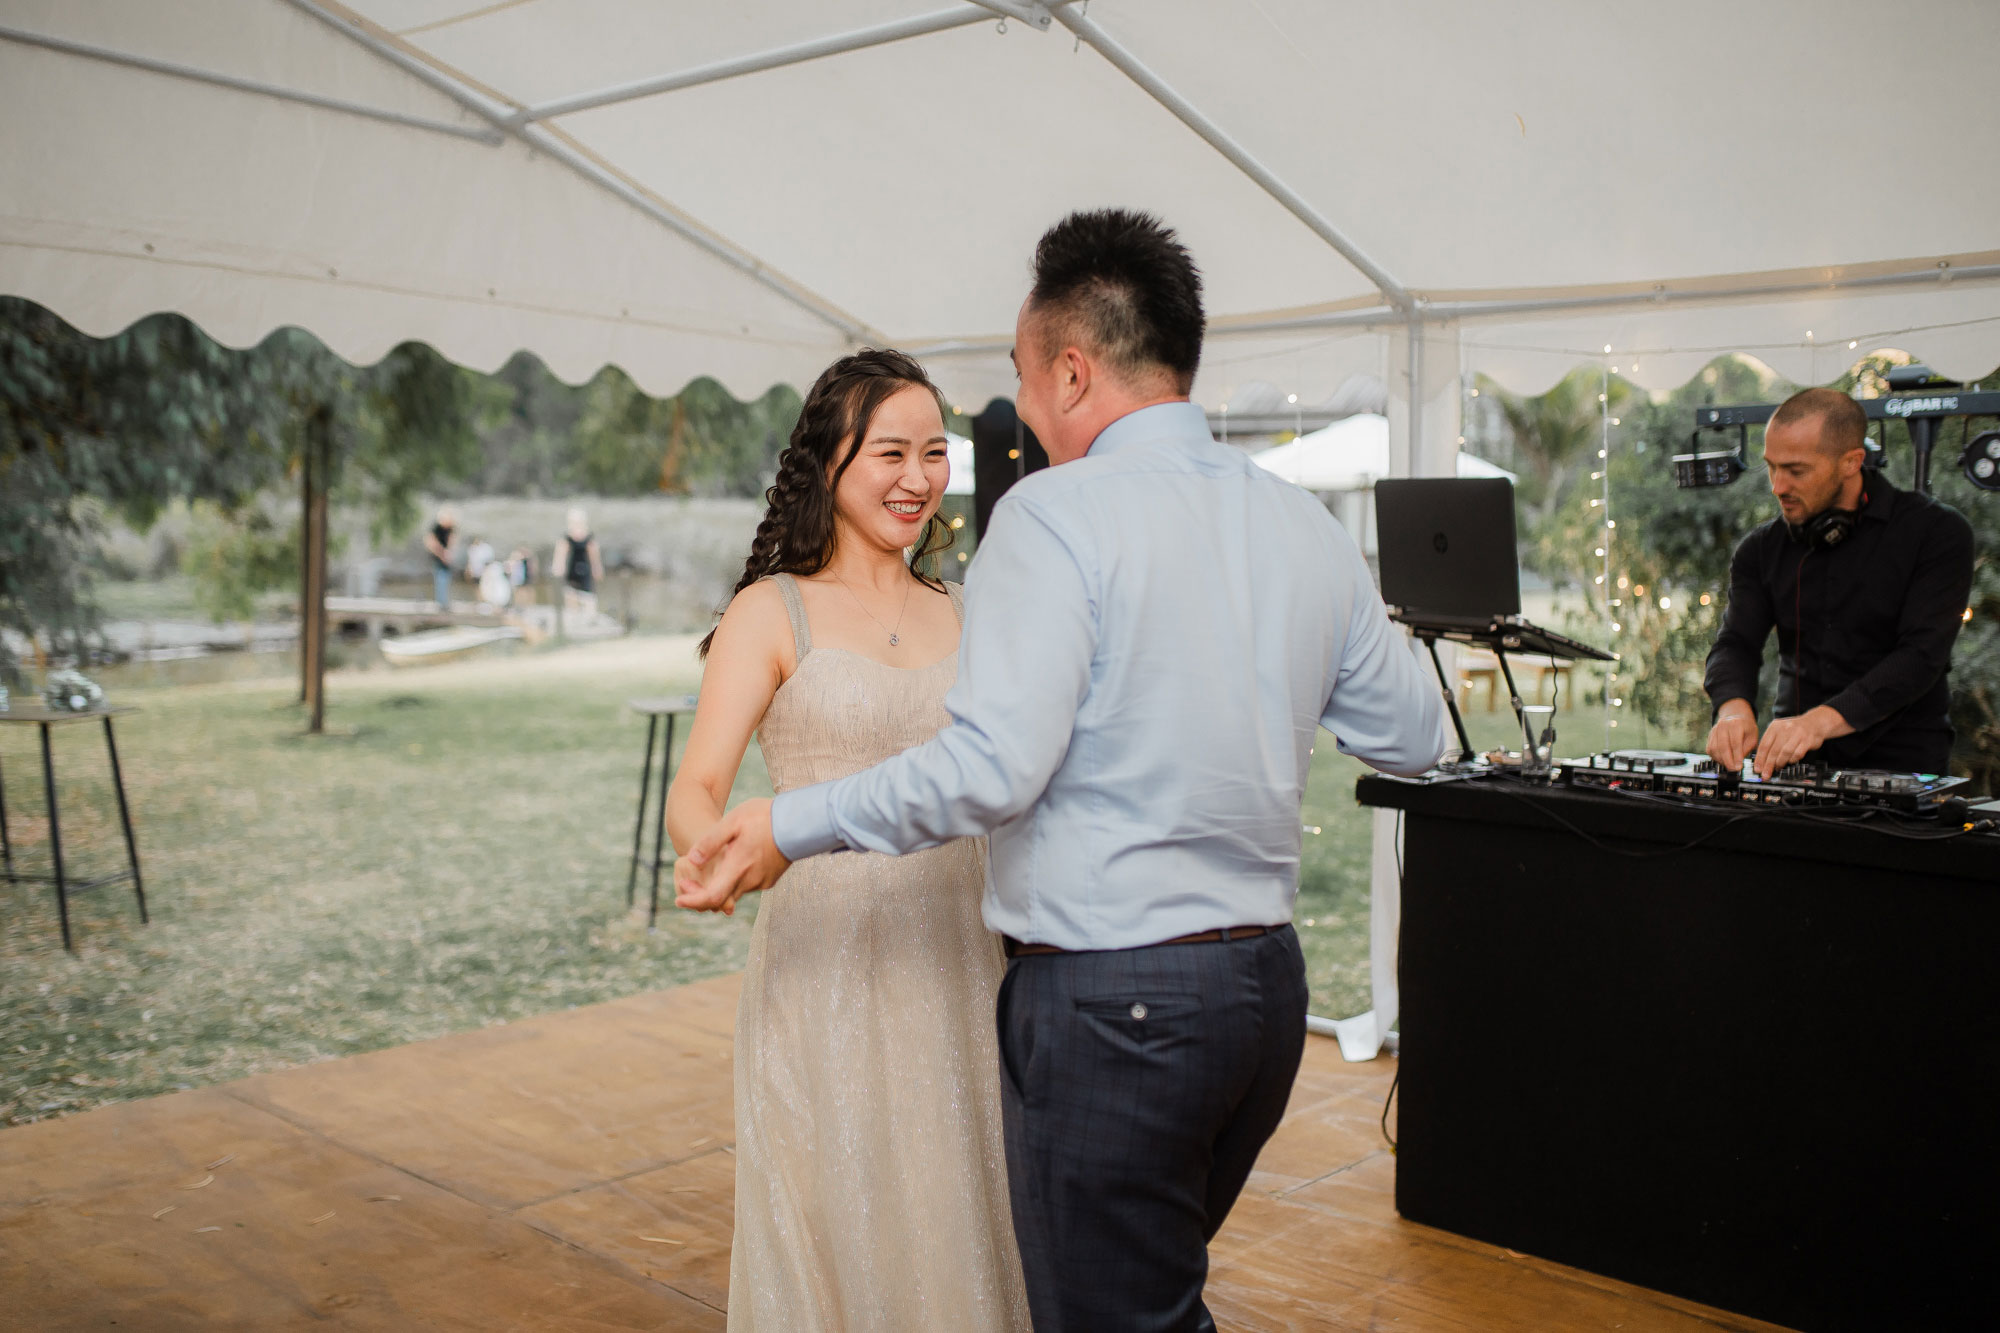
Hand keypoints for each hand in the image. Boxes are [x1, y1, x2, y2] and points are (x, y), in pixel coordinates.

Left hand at [674, 798, 790, 914]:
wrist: (801, 820)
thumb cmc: (765, 817)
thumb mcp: (733, 821)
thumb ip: (711, 842)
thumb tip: (692, 860)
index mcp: (739, 866)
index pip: (712, 897)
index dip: (692, 901)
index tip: (678, 899)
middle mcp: (750, 879)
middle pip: (721, 899)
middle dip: (701, 895)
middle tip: (687, 884)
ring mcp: (762, 881)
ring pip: (734, 892)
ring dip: (719, 886)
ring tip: (710, 869)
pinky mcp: (770, 879)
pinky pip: (748, 885)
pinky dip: (735, 880)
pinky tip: (734, 864)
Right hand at [1705, 705, 1758, 771]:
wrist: (1736, 717)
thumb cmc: (1746, 729)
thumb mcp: (1753, 737)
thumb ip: (1746, 749)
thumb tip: (1738, 762)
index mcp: (1736, 724)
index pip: (1735, 743)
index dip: (1737, 757)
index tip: (1739, 767)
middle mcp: (1723, 725)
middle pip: (1722, 747)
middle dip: (1728, 761)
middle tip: (1733, 769)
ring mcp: (1714, 730)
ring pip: (1714, 749)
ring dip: (1721, 760)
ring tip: (1730, 765)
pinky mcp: (1710, 735)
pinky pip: (1710, 749)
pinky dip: (1716, 757)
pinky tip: (1723, 760)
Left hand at [1753, 705, 1852, 777]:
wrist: (1814, 723)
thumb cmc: (1794, 730)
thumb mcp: (1779, 731)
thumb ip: (1770, 744)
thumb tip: (1761, 761)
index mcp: (1774, 726)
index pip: (1764, 745)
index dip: (1760, 759)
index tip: (1757, 769)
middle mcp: (1785, 729)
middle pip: (1773, 750)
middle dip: (1768, 764)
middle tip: (1765, 774)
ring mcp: (1797, 734)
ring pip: (1785, 752)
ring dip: (1780, 762)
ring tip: (1777, 767)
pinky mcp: (1807, 740)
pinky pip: (1797, 753)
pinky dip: (1792, 759)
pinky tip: (1790, 761)